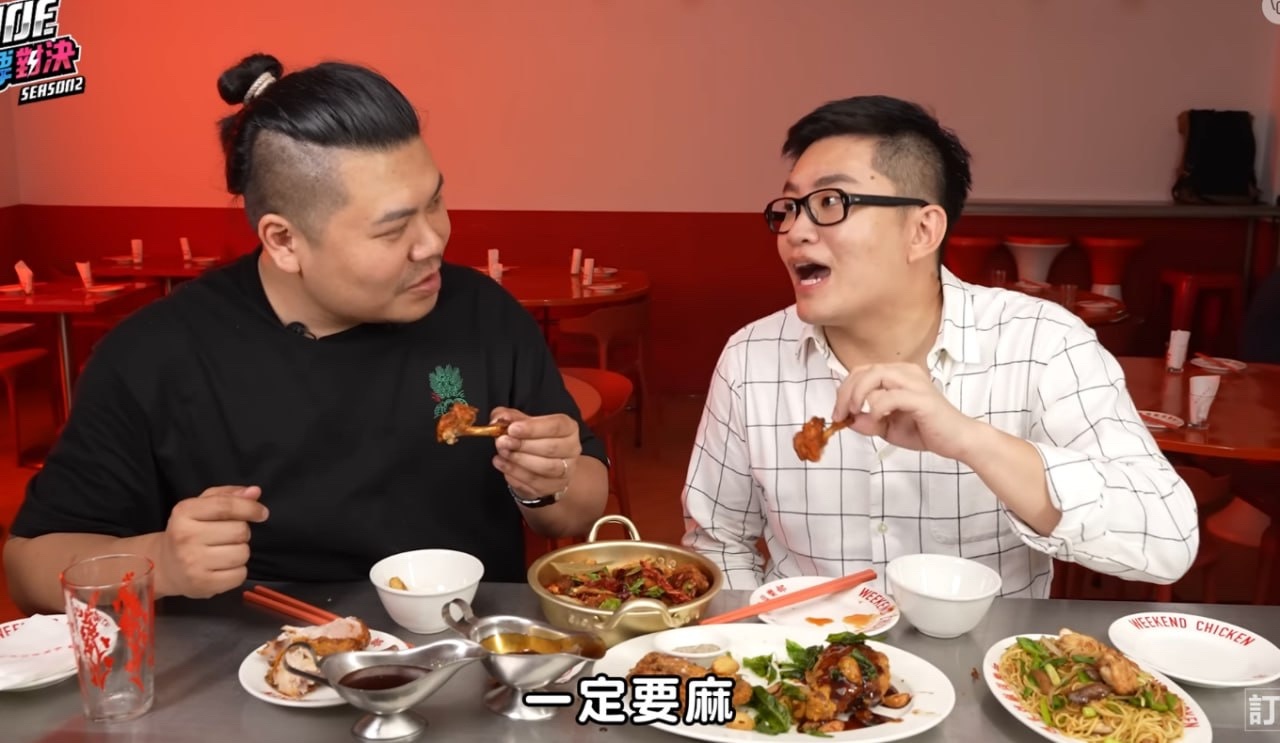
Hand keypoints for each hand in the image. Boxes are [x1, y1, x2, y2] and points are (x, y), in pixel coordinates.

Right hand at [158, 485, 267, 598]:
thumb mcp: (201, 506)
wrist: (164, 565)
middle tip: (228, 537)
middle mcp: (185, 536)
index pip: (226, 506)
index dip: (250, 508)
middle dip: (242, 532)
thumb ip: (228, 495)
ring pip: (242, 553)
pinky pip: (240, 575)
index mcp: (184, 512)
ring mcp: (192, 563)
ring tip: (224, 552)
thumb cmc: (190, 531)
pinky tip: (223, 568)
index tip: (262, 513)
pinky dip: (238, 571)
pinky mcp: (202, 584)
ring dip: (240, 551)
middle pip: (239, 531)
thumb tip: (255, 491)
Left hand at [491, 407, 580, 501]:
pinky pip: (535, 483)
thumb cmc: (532, 438)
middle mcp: (572, 449)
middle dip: (523, 445)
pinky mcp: (554, 487)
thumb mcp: (520, 422)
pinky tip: (502, 464)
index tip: (512, 429)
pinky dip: (516, 474)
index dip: (533, 428)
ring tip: (502, 453)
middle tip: (502, 442)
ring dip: (519, 460)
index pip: (556, 426)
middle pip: (551, 447)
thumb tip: (498, 419)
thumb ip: (509, 417)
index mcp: (568, 428)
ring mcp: (566, 470)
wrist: (540, 464)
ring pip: (545, 467)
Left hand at [832, 363, 977, 461]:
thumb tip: (848, 419)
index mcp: (898, 374)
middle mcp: (906, 372)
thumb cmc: (926, 430)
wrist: (957, 440)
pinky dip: (877, 407)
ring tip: (855, 414)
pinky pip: (891, 396)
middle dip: (846, 393)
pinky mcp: (921, 398)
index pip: (862, 372)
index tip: (838, 412)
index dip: (844, 390)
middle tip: (841, 414)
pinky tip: (877, 419)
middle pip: (864, 371)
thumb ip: (867, 422)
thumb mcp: (887, 428)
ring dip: (858, 395)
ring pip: (875, 375)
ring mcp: (914, 383)